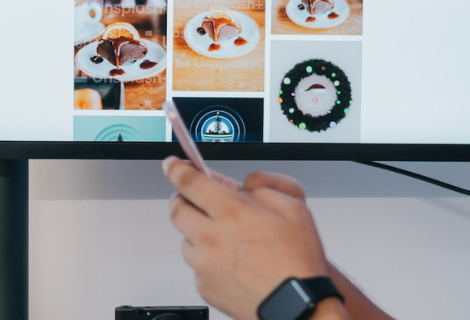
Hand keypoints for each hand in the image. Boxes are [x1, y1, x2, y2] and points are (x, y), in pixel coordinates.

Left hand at [163, 157, 329, 319]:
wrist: (296, 307)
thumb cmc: (297, 262)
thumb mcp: (294, 208)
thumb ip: (265, 187)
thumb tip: (246, 185)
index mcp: (231, 212)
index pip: (189, 182)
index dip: (177, 169)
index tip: (172, 165)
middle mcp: (211, 237)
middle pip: (177, 209)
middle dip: (183, 198)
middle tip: (198, 199)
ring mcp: (204, 265)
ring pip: (185, 239)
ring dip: (197, 232)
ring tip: (225, 237)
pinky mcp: (204, 287)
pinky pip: (196, 266)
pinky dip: (207, 259)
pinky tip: (231, 262)